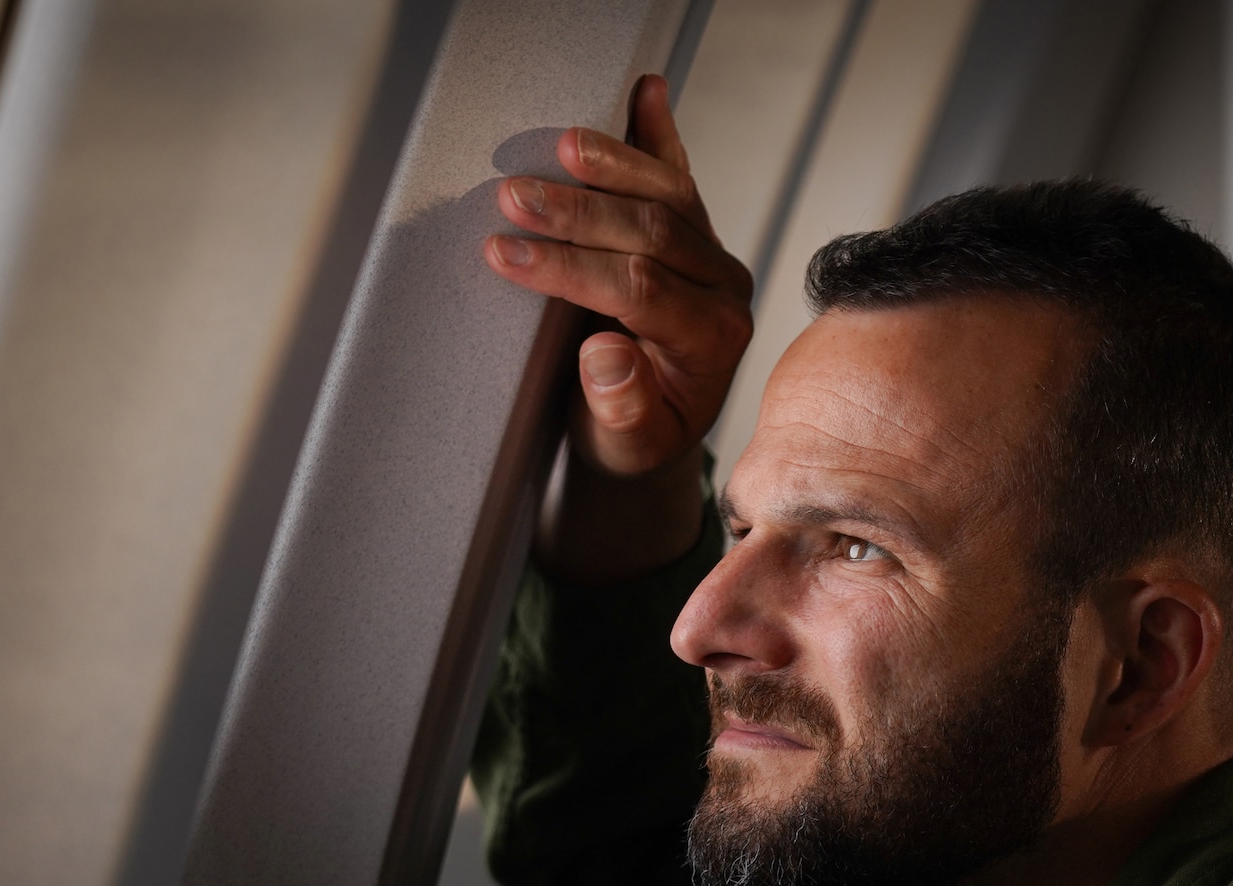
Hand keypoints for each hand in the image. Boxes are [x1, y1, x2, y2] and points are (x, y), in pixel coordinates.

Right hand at [485, 74, 751, 582]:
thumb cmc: (633, 438)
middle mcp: (724, 290)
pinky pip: (678, 177)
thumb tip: (606, 355)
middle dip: (577, 213)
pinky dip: (657, 135)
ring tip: (555, 147)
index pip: (640, 290)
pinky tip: (646, 91)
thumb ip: (622, 408)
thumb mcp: (625, 446)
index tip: (508, 255)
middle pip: (654, 232)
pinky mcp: (697, 234)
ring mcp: (714, 256)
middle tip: (511, 197)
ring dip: (609, 164)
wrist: (653, 431)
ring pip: (669, 194)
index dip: (571, 269)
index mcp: (712, 341)